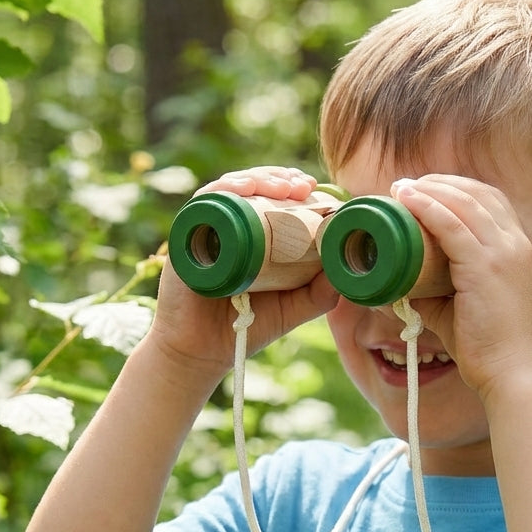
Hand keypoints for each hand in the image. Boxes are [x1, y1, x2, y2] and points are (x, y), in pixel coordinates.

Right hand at [150, 167, 338, 388]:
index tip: (313, 187)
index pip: (271, 198)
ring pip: (231, 189)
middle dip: (279, 178)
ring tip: (282, 187)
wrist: (203, 353)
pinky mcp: (186, 238)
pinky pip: (203, 204)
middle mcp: (229, 226)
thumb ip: (319, 292)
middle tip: (302, 185)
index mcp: (253, 235)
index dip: (291, 186)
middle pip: (253, 187)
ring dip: (258, 179)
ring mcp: (206, 229)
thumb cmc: (247, 326)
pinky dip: (224, 190)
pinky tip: (244, 189)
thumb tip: (346, 268)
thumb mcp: (293, 307)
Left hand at [390, 175, 531, 398]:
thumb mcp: (463, 310)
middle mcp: (515, 244)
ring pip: (463, 202)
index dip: (458, 188)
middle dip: (440, 182)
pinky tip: (408, 200)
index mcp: (518, 250)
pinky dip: (428, 207)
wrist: (513, 373)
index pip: (492, 201)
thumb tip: (399, 288)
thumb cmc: (490, 348)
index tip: (425, 189)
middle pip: (478, 193)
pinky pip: (451, 224)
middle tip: (405, 186)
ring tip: (400, 189)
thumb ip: (436, 295)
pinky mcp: (485, 267)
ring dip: (429, 189)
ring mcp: (503, 253)